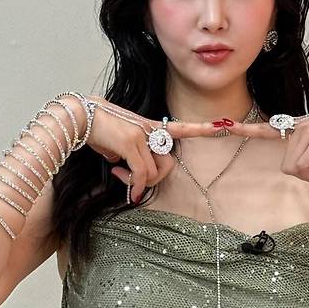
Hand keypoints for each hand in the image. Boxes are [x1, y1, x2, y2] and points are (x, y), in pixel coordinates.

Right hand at [82, 96, 225, 201]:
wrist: (79, 115)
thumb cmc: (95, 127)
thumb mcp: (116, 141)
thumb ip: (127, 151)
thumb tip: (123, 164)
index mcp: (151, 126)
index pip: (185, 128)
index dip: (206, 129)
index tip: (229, 127)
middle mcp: (151, 130)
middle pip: (168, 163)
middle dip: (155, 180)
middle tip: (133, 182)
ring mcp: (142, 135)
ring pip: (155, 172)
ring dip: (139, 183)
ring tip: (119, 176)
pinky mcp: (131, 143)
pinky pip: (142, 174)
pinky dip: (136, 187)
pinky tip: (129, 191)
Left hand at [224, 108, 308, 182]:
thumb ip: (308, 154)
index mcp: (294, 126)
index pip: (260, 128)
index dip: (236, 128)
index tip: (212, 125)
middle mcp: (294, 127)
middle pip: (285, 164)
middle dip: (302, 172)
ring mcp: (301, 133)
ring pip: (291, 169)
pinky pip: (301, 169)